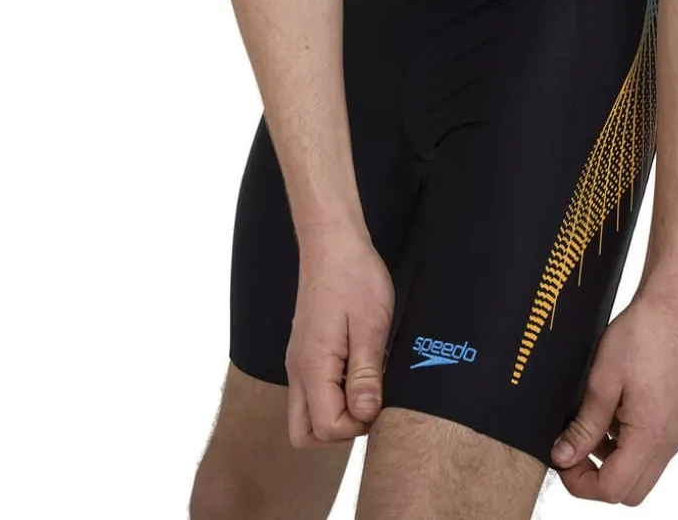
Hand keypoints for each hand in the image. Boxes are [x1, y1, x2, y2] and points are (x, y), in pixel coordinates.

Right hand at [285, 228, 394, 446]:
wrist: (332, 243)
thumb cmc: (354, 277)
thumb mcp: (371, 326)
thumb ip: (366, 375)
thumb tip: (365, 415)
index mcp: (313, 366)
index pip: (326, 428)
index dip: (358, 424)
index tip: (378, 397)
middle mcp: (298, 370)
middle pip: (305, 433)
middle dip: (341, 431)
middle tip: (370, 400)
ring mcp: (299, 362)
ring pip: (307, 413)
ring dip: (337, 412)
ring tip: (366, 382)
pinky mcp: (306, 352)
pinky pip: (314, 390)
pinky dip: (334, 393)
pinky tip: (359, 367)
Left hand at [551, 292, 677, 505]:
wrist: (674, 307)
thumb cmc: (641, 336)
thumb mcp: (602, 380)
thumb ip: (585, 425)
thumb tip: (564, 457)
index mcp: (651, 436)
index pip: (613, 489)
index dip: (580, 483)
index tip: (560, 459)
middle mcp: (670, 441)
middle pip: (630, 491)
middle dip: (596, 478)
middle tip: (571, 449)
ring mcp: (676, 430)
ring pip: (641, 471)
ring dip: (611, 461)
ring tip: (588, 424)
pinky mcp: (677, 417)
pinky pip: (650, 449)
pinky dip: (626, 444)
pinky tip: (610, 411)